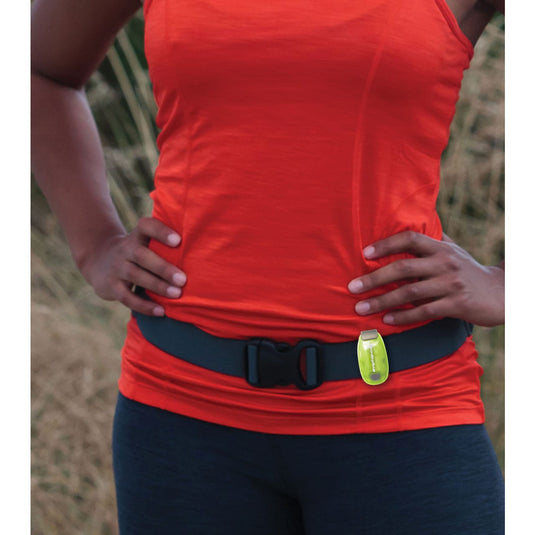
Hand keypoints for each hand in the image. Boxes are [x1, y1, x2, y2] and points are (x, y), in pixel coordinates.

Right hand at [79, 217, 186, 315]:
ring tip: (177, 294)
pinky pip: (127, 297)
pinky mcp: (111, 286)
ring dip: (158, 286)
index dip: (161, 232)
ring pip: (136, 276)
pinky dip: (144, 305)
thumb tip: (206, 249)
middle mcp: (125, 249)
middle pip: (142, 255)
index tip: (178, 240)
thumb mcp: (145, 241)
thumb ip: (167, 242)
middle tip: (184, 279)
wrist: (99, 260)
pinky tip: (161, 311)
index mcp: (138, 235)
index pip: (146, 226)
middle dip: (163, 268)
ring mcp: (117, 267)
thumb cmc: (138, 251)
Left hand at [347, 231, 503, 326]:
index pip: (410, 238)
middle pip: (403, 267)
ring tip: (361, 307)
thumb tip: (408, 223)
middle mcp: (444, 263)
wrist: (500, 293)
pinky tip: (387, 319)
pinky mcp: (456, 304)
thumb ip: (430, 241)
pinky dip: (403, 316)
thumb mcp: (452, 250)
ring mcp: (451, 284)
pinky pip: (424, 311)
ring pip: (410, 292)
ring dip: (382, 301)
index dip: (386, 244)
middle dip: (374, 278)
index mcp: (440, 247)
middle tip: (352, 287)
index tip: (364, 253)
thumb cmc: (467, 270)